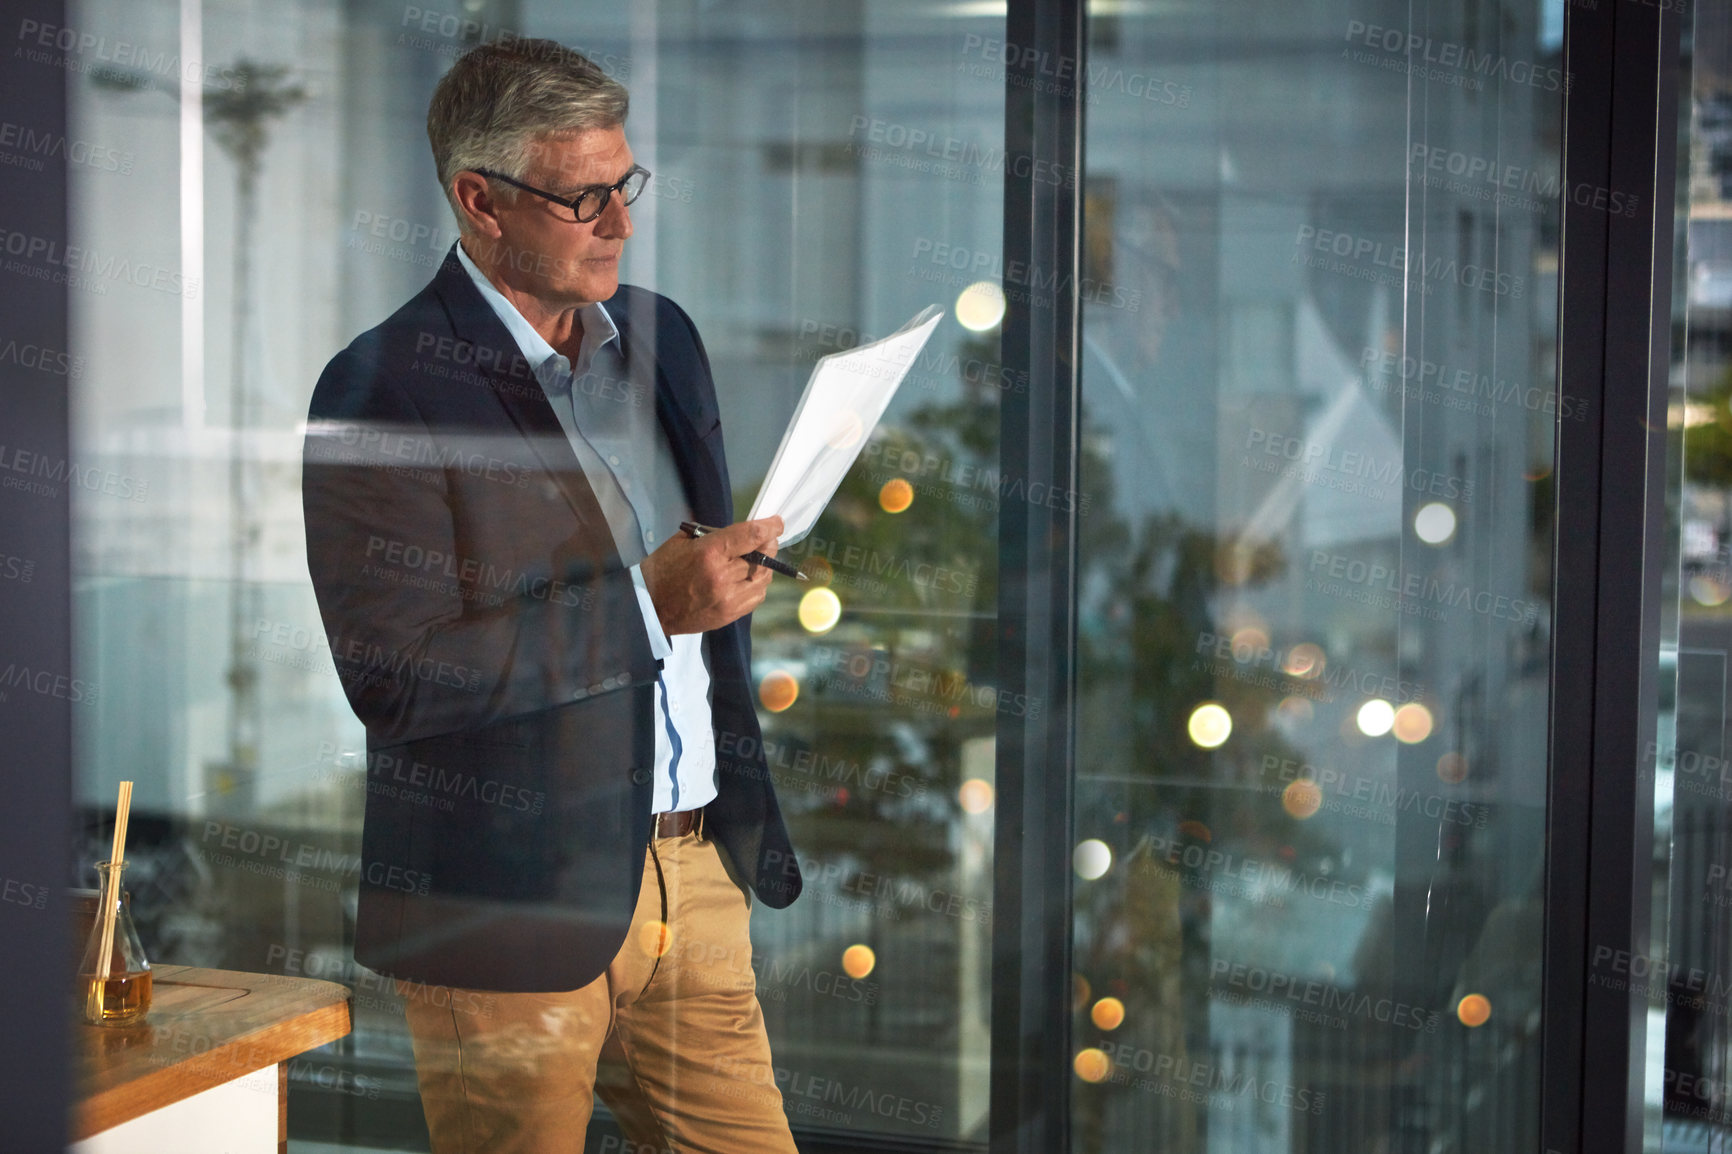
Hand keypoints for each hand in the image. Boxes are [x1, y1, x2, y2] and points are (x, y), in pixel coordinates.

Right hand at [640, 517, 783, 635]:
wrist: (650, 606)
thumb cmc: (663, 569)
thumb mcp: (683, 541)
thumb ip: (714, 535)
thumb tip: (742, 534)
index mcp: (709, 552)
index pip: (751, 536)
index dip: (770, 527)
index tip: (777, 523)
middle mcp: (723, 576)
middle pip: (762, 557)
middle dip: (767, 546)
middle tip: (766, 540)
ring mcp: (728, 598)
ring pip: (763, 579)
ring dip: (764, 567)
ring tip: (756, 561)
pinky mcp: (730, 615)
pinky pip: (756, 597)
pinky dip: (757, 585)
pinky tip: (747, 579)